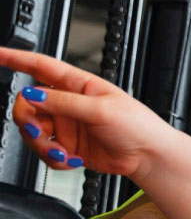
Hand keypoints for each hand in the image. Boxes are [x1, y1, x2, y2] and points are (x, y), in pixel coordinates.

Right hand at [0, 46, 175, 177]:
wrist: (149, 157)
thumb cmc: (138, 126)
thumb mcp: (101, 110)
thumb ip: (64, 103)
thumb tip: (33, 95)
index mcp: (78, 85)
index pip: (39, 66)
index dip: (15, 58)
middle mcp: (68, 104)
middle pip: (27, 104)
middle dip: (27, 120)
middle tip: (39, 132)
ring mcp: (67, 126)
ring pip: (32, 131)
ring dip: (41, 144)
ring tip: (61, 152)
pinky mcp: (68, 147)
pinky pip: (45, 152)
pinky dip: (53, 159)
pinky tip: (71, 160)